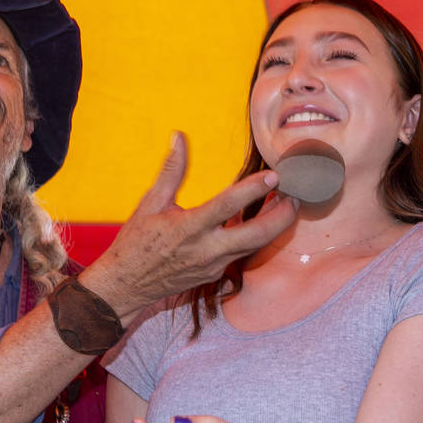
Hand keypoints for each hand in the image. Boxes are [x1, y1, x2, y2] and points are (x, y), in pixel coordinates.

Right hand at [83, 132, 297, 316]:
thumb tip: (179, 137)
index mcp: (188, 228)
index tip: (274, 176)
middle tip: (295, 196)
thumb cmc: (136, 241)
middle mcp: (206, 250)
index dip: (252, 190)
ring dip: (274, 227)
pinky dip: (257, 237)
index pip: (227, 206)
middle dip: (281, 217)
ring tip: (288, 204)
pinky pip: (242, 254)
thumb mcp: (150, 203)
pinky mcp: (215, 274)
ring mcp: (213, 265)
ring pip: (254, 247)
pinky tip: (264, 222)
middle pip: (256, 236)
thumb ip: (171, 170)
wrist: (127, 285)